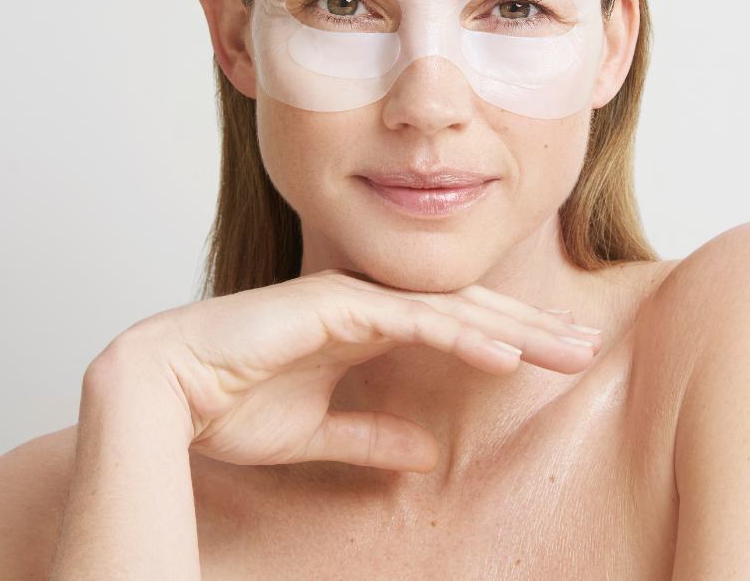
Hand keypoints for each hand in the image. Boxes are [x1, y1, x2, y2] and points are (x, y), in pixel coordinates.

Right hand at [97, 269, 601, 472]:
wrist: (163, 389)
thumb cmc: (227, 403)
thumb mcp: (319, 433)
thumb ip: (371, 435)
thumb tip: (427, 451)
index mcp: (367, 325)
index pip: (454, 327)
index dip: (507, 339)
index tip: (555, 356)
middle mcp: (369, 302)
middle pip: (468, 311)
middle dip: (530, 327)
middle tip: (586, 345)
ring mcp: (354, 297)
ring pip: (452, 308)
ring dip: (513, 328)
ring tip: (567, 349)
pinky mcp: (336, 303)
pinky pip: (413, 319)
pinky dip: (461, 334)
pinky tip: (505, 352)